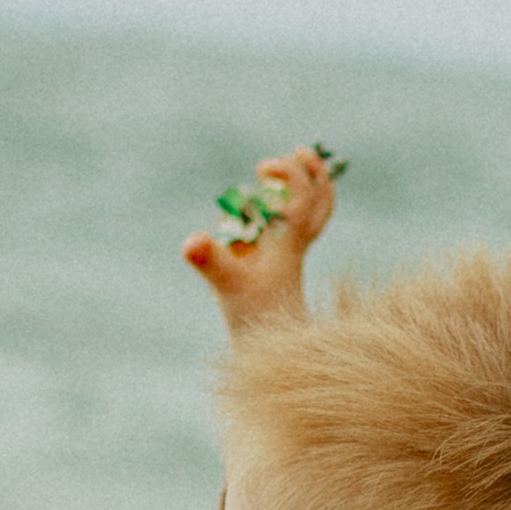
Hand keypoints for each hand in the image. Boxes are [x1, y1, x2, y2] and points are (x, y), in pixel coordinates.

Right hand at [182, 145, 340, 322]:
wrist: (275, 356)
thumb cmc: (256, 319)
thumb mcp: (226, 287)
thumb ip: (210, 261)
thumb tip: (191, 242)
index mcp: (290, 243)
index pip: (303, 197)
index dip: (291, 174)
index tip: (263, 168)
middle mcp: (293, 246)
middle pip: (320, 203)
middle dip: (312, 175)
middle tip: (298, 153)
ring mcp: (286, 258)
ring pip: (303, 217)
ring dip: (288, 196)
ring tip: (262, 187)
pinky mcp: (274, 271)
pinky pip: (281, 235)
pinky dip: (269, 223)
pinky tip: (245, 233)